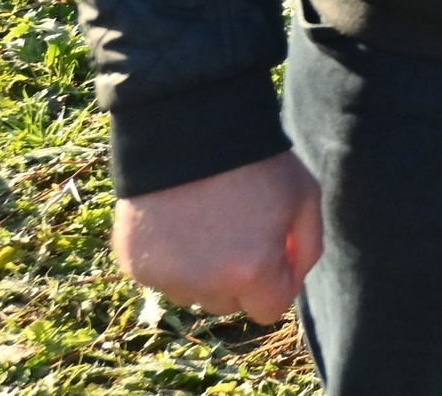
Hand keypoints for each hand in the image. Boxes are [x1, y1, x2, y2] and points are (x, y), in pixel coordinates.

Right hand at [114, 149, 323, 322]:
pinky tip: (178, 220)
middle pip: (229, 304)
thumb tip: (290, 281)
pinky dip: (171, 258)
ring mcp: (164, 277)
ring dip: (202, 271)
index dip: (276, 284)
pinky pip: (160, 276)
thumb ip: (307, 249)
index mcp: (251, 271)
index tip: (274, 255)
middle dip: (239, 278)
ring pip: (193, 292)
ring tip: (207, 222)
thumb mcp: (305, 198)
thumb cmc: (256, 162)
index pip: (269, 311)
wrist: (190, 130)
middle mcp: (204, 284)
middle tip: (239, 230)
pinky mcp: (134, 264)